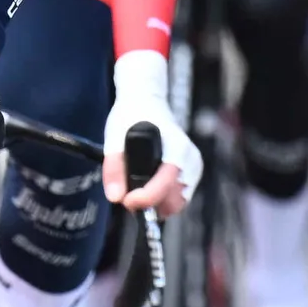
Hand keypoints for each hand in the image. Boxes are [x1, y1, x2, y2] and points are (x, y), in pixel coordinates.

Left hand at [101, 48, 198, 214]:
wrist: (146, 102)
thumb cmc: (131, 118)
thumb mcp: (114, 139)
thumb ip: (114, 169)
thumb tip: (116, 197)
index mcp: (174, 147)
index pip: (165, 183)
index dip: (145, 198)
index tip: (127, 200)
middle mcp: (189, 158)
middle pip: (174, 199)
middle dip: (151, 204)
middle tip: (129, 196)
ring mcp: (194, 165)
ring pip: (178, 202)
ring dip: (157, 203)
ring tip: (138, 190)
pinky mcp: (193, 171)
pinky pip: (180, 197)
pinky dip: (164, 199)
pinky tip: (150, 187)